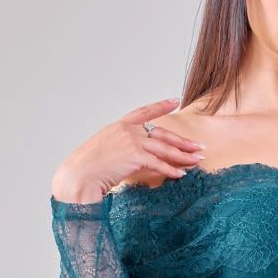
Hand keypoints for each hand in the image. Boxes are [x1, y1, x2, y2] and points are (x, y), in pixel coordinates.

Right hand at [50, 97, 205, 202]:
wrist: (79, 176)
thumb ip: (121, 148)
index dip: (161, 106)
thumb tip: (135, 156)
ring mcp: (131, 141)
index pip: (144, 112)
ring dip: (183, 155)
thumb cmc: (88, 169)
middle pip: (162, 133)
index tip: (175, 101)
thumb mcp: (104, 150)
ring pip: (164, 147)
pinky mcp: (135, 156)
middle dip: (182, 141)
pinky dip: (172, 170)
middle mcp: (127, 130)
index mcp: (119, 126)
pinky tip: (181, 174)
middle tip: (198, 146)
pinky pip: (159, 163)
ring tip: (197, 160)